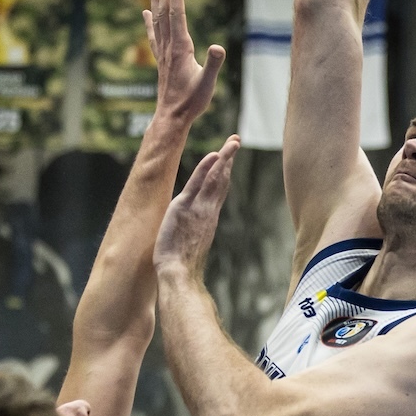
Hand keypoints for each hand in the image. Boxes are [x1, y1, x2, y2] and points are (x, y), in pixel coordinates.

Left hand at [147, 0, 225, 127]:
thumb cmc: (192, 102)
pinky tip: (146, 13)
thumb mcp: (207, 84)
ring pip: (158, 20)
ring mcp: (163, 52)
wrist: (172, 116)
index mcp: (181, 48)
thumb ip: (213, 64)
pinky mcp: (162, 59)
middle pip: (165, 11)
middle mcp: (169, 46)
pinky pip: (154, 34)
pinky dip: (150, 21)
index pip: (177, 15)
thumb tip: (218, 47)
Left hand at [154, 136, 239, 279]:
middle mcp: (208, 210)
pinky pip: (197, 184)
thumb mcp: (191, 242)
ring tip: (233, 141)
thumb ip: (194, 231)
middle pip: (222, 179)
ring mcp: (199, 208)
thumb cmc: (182, 265)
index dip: (224, 172)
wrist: (179, 274)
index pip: (219, 189)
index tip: (228, 159)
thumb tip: (194, 231)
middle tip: (236, 140)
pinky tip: (214, 155)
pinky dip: (206, 169)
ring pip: (215, 178)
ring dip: (224, 158)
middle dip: (229, 159)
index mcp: (208, 217)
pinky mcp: (184, 208)